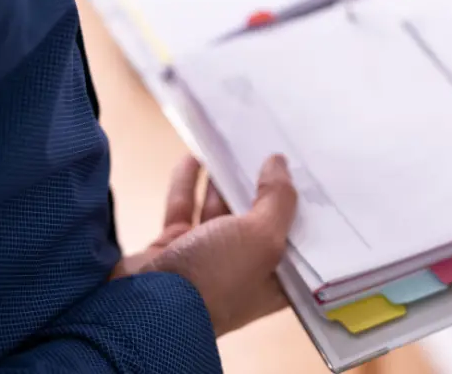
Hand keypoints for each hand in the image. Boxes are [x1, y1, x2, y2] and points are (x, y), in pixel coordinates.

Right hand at [113, 154, 296, 336]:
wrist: (142, 308)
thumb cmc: (217, 276)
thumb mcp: (262, 238)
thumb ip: (277, 199)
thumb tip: (280, 163)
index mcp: (273, 279)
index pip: (297, 238)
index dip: (303, 206)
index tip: (309, 172)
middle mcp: (242, 270)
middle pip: (258, 220)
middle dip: (263, 186)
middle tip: (271, 149)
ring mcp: (204, 259)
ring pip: (219, 211)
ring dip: (223, 181)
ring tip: (234, 145)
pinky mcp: (172, 248)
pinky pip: (184, 209)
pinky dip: (188, 184)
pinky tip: (194, 155)